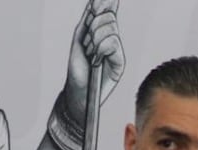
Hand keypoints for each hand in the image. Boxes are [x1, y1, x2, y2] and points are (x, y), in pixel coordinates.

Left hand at [63, 0, 123, 123]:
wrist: (78, 91)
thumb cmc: (77, 70)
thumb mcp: (79, 40)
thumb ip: (87, 22)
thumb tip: (96, 3)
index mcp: (101, 34)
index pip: (108, 13)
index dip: (106, 2)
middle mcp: (110, 40)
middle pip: (108, 18)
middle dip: (93, 27)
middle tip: (87, 44)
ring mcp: (116, 50)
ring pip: (110, 29)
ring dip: (95, 40)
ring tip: (91, 54)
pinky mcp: (120, 61)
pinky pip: (112, 42)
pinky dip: (101, 49)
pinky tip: (97, 59)